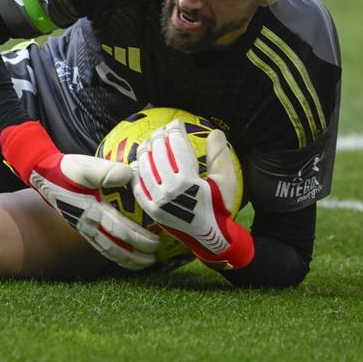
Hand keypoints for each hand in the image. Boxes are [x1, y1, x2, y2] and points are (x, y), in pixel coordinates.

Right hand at [0, 121, 159, 269]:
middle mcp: (88, 224)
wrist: (42, 174)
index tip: (156, 243)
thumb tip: (129, 175)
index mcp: (92, 211)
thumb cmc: (66, 169)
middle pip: (116, 246)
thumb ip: (107, 170)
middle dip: (136, 255)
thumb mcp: (86, 166)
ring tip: (143, 263)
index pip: (120, 230)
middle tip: (154, 258)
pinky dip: (114, 254)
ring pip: (108, 250)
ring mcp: (83, 227)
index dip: (139, 239)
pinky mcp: (80, 226)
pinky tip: (122, 256)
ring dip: (126, 259)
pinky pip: (100, 246)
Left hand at [134, 121, 253, 269]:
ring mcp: (157, 200)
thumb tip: (215, 132)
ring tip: (151, 141)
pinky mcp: (150, 210)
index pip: (177, 146)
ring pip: (145, 166)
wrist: (211, 238)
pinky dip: (136, 171)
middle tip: (164, 129)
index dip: (175, 130)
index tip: (176, 123)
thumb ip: (219, 156)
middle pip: (159, 152)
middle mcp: (169, 190)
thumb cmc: (220, 208)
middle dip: (160, 135)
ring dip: (147, 149)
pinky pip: (137, 186)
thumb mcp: (227, 182)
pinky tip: (139, 162)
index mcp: (188, 181)